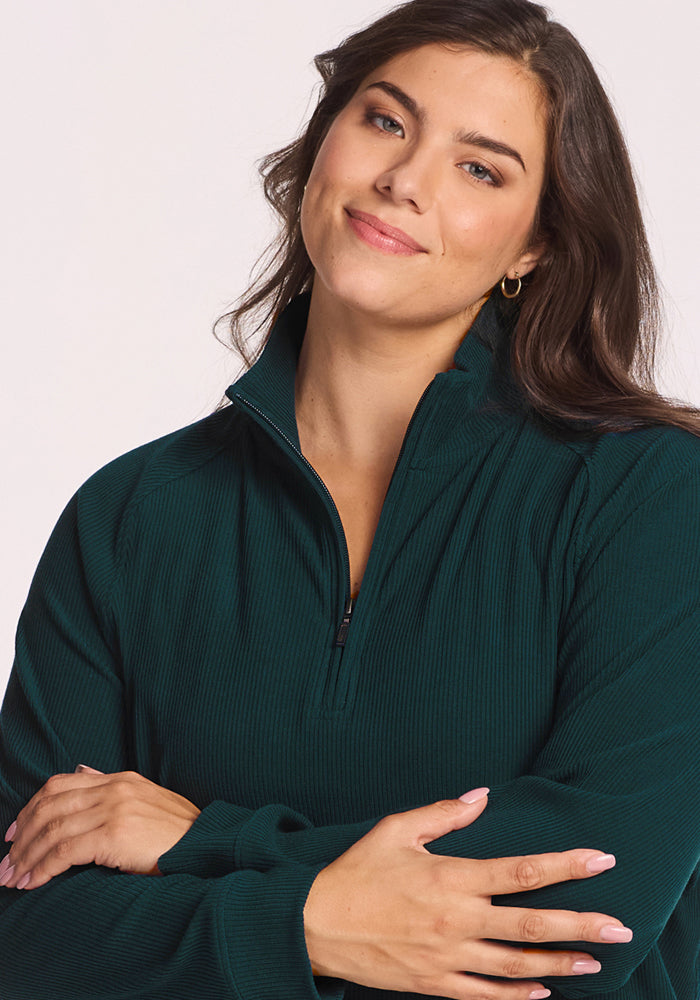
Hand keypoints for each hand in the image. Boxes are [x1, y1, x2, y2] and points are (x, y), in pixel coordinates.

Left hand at [0, 767, 200, 889]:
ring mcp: (114, 809)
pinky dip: (43, 868)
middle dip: (21, 836)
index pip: (60, 784)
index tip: (14, 833)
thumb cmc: (178, 832)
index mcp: (120, 779)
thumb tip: (83, 771)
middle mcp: (114, 789)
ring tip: (14, 878)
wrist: (206, 844)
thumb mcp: (146, 798)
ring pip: (52, 830)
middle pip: (49, 805)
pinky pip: (65, 851)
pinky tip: (34, 882)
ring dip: (27, 857)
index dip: (30, 808)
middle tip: (6, 862)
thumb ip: (112, 787)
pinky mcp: (114, 834)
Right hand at [304, 790, 631, 999]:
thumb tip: (481, 796)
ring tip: (593, 963)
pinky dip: (517, 996)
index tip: (600, 861)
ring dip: (558, 964)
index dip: (565, 866)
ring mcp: (447, 957)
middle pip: (530, 924)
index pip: (521, 872)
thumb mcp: (396, 830)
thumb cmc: (357, 872)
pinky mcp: (434, 984)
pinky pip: (485, 995)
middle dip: (579, 926)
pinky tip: (542, 993)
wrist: (316, 925)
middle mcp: (457, 920)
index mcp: (450, 878)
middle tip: (619, 929)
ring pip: (516, 966)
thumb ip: (443, 813)